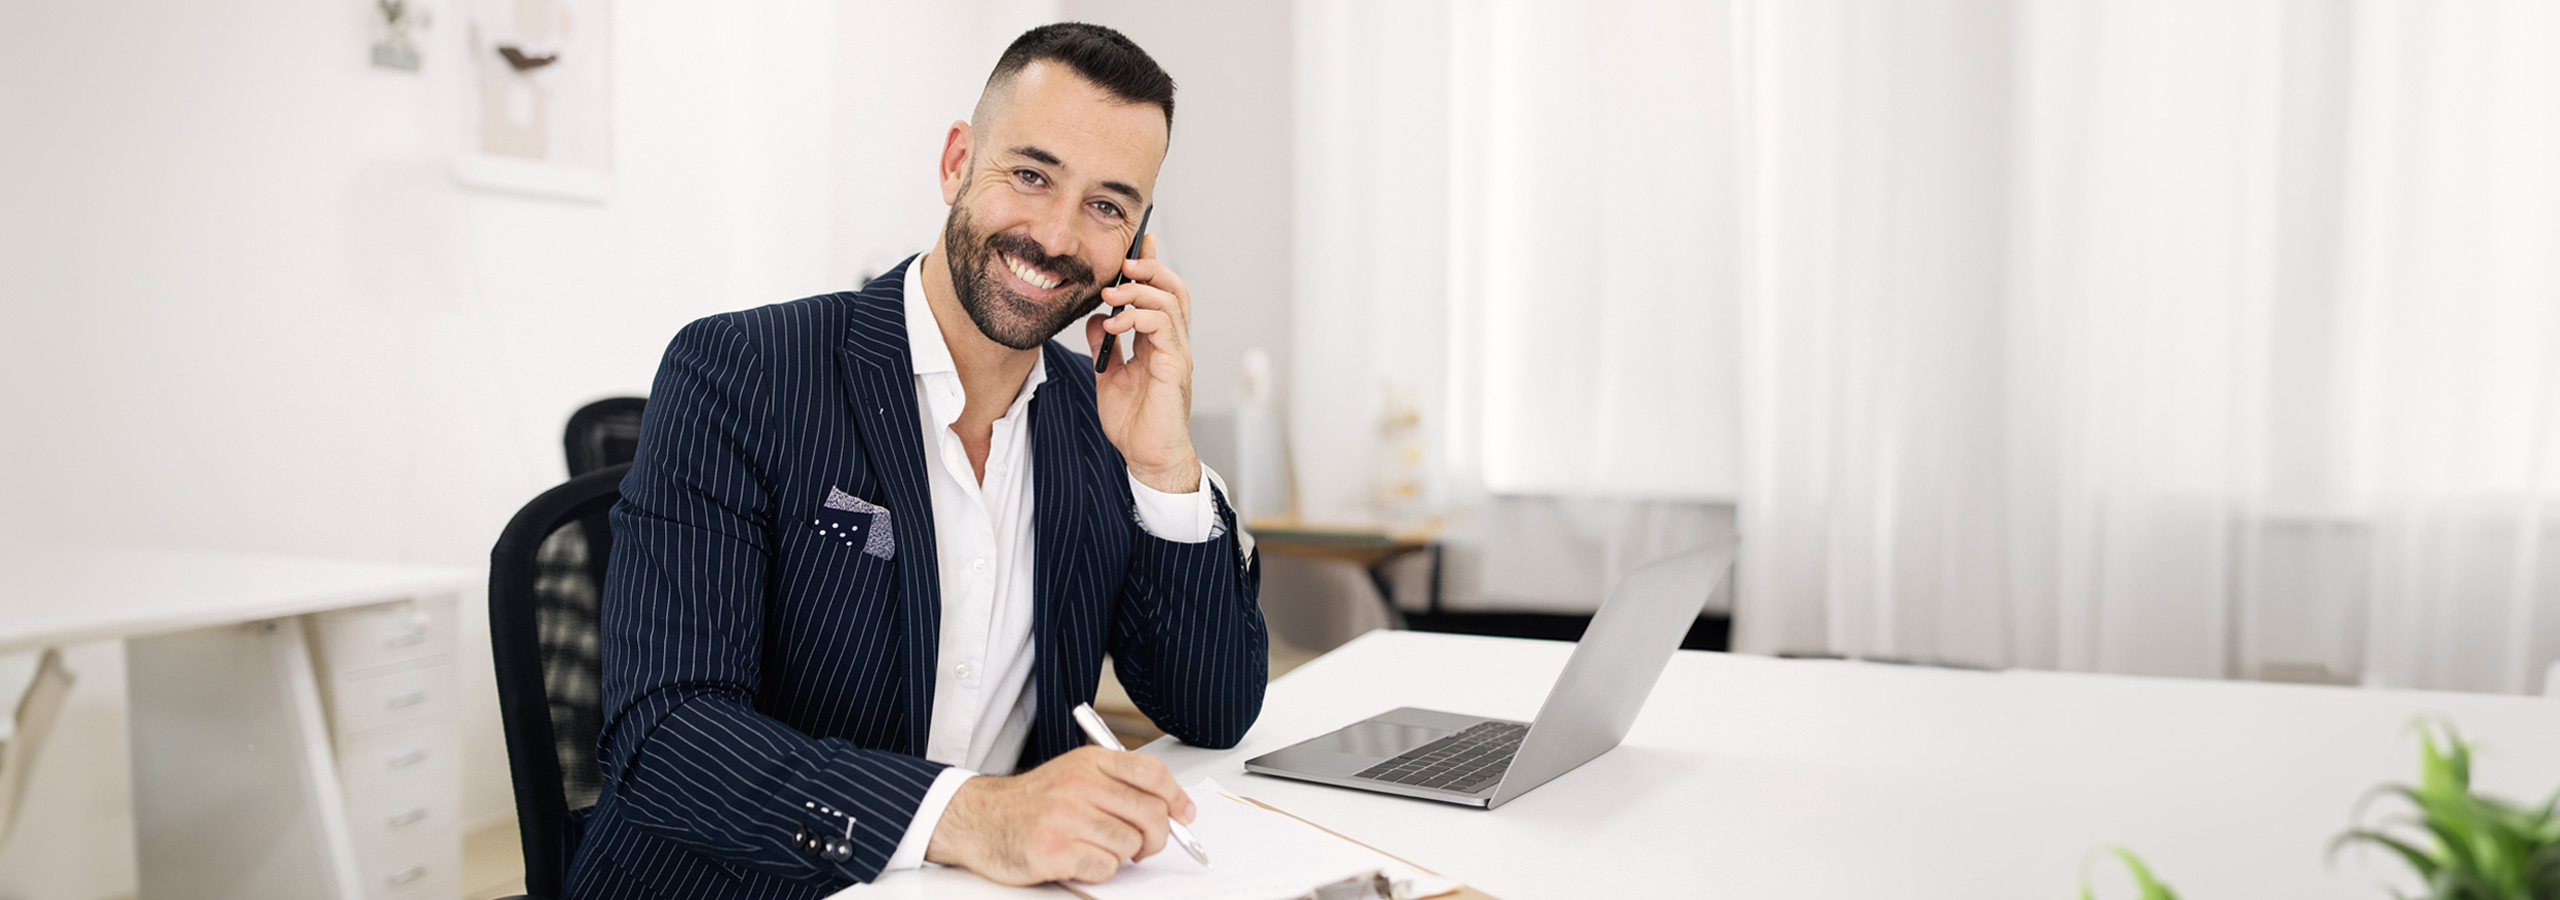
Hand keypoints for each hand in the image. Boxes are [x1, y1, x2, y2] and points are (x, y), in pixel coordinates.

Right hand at [922, 746, 1197, 884]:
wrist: (980, 818)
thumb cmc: (1033, 801)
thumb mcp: (1075, 774)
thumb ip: (1119, 785)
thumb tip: (1174, 809)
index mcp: (1090, 762)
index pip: (1151, 773)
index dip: (1176, 797)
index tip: (1184, 816)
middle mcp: (1079, 785)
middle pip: (1150, 814)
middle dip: (1156, 837)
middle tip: (1144, 846)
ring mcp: (1065, 817)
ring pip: (1129, 845)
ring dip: (1120, 855)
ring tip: (1096, 848)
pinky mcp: (1054, 850)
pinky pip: (1105, 868)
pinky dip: (1100, 872)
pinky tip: (1079, 860)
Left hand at [1085, 235, 1201, 494]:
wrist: (1148, 458)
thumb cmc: (1135, 423)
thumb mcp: (1110, 376)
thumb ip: (1107, 346)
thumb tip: (1097, 319)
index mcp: (1159, 343)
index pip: (1160, 294)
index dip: (1150, 267)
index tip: (1137, 245)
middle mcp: (1173, 343)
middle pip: (1173, 289)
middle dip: (1149, 269)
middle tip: (1122, 263)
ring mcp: (1177, 353)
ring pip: (1170, 302)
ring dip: (1138, 291)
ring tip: (1111, 294)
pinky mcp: (1175, 367)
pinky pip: (1163, 328)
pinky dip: (1138, 317)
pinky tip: (1116, 322)